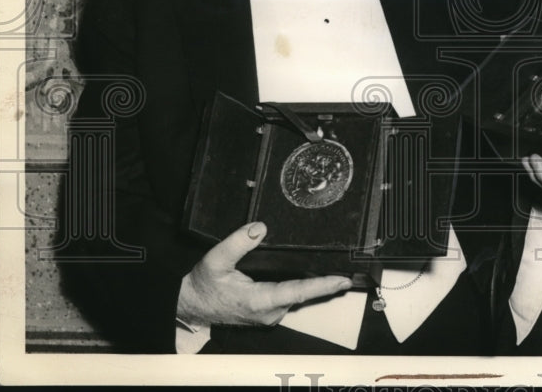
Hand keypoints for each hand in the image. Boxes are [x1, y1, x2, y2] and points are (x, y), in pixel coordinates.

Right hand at [177, 222, 352, 328]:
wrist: (192, 305)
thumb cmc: (203, 285)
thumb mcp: (215, 259)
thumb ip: (238, 242)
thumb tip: (260, 228)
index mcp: (259, 300)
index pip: (297, 291)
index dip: (322, 285)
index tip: (341, 280)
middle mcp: (269, 311)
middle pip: (304, 294)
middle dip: (326, 282)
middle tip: (349, 269)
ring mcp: (270, 314)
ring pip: (298, 296)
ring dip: (315, 284)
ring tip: (337, 270)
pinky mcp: (269, 313)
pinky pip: (291, 298)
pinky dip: (303, 287)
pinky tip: (314, 276)